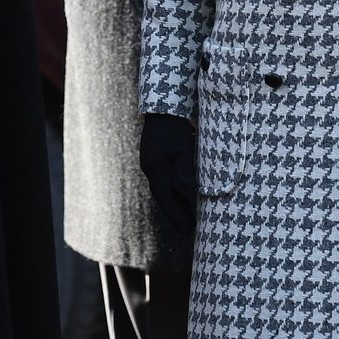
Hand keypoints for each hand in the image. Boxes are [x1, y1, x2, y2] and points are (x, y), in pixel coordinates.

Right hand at [140, 113, 196, 232]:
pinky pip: (163, 180)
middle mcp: (150, 168)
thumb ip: (186, 170)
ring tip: (186, 217)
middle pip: (163, 197)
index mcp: (156, 169)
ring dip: (173, 204)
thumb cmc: (176, 128)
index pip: (167, 199)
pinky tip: (180, 195)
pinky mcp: (154, 157)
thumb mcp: (184, 148)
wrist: (163, 108)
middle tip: (188, 230)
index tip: (188, 230)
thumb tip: (188, 191)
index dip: (177, 216)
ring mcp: (150, 163)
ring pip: (162, 189)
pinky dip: (171, 191)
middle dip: (175, 214)